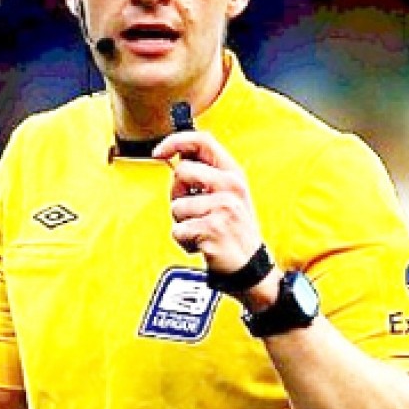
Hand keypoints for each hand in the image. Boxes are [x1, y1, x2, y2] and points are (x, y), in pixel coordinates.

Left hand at [153, 130, 263, 274]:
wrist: (250, 267)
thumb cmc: (233, 229)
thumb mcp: (229, 195)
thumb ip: (206, 174)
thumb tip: (176, 156)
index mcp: (234, 174)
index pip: (203, 141)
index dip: (175, 141)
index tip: (158, 152)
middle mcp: (231, 187)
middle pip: (182, 171)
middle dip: (177, 192)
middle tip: (193, 211)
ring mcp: (223, 208)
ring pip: (176, 205)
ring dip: (181, 222)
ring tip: (201, 230)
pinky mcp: (213, 229)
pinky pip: (178, 230)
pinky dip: (184, 241)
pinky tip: (201, 245)